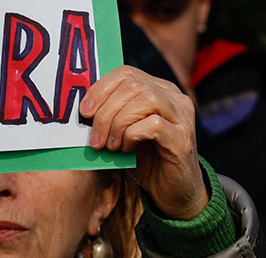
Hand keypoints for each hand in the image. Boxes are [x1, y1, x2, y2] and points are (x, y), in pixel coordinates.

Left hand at [81, 65, 207, 219]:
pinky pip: (154, 125)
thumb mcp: (123, 131)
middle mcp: (175, 99)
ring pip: (145, 100)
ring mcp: (182, 118)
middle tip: (94, 136)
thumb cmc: (145, 160)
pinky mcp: (183, 139)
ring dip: (118, 123)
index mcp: (159, 90)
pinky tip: (126, 149)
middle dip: (106, 110)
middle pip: (133, 85)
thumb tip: (82, 108)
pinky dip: (132, 135)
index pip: (127, 73)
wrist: (172, 192)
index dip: (101, 88)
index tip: (84, 111)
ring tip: (110, 144)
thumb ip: (109, 114)